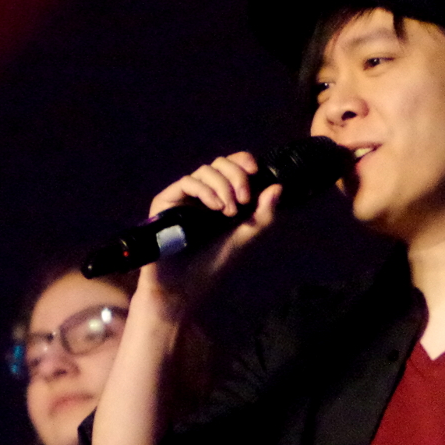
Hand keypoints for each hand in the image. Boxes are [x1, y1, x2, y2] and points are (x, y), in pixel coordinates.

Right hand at [139, 152, 282, 322]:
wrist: (188, 284)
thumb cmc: (216, 262)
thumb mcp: (247, 236)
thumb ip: (264, 214)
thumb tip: (278, 187)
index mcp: (223, 195)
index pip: (233, 165)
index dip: (244, 160)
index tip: (255, 170)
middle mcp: (204, 192)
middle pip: (221, 163)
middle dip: (237, 176)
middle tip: (244, 200)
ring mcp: (185, 196)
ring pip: (206, 170)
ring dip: (223, 186)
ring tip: (228, 212)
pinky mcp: (166, 200)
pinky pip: (187, 182)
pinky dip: (205, 190)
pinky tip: (215, 207)